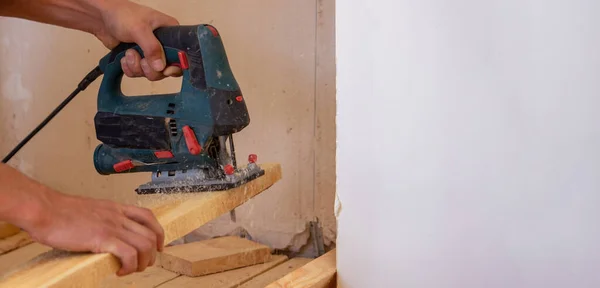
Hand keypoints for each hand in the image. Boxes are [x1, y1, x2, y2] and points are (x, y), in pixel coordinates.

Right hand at [24, 191, 163, 275]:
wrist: (44, 209)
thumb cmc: (57, 212)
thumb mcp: (87, 210)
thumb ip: (99, 219)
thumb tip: (99, 233)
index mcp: (115, 208)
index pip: (147, 216)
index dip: (157, 233)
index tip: (156, 246)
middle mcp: (118, 216)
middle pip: (152, 233)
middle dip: (153, 253)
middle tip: (143, 264)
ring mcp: (112, 226)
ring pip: (145, 245)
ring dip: (144, 262)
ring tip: (131, 270)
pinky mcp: (103, 238)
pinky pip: (129, 254)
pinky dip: (129, 266)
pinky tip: (119, 272)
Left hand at [94, 1, 181, 80]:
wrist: (101, 17)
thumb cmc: (122, 14)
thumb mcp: (140, 29)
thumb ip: (152, 48)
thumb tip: (161, 67)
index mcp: (170, 33)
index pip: (182, 55)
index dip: (175, 66)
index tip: (165, 69)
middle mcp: (163, 44)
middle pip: (166, 69)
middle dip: (150, 68)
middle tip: (141, 60)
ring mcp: (150, 53)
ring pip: (151, 73)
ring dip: (137, 67)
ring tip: (129, 53)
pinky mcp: (139, 59)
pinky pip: (138, 73)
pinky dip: (130, 68)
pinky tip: (124, 57)